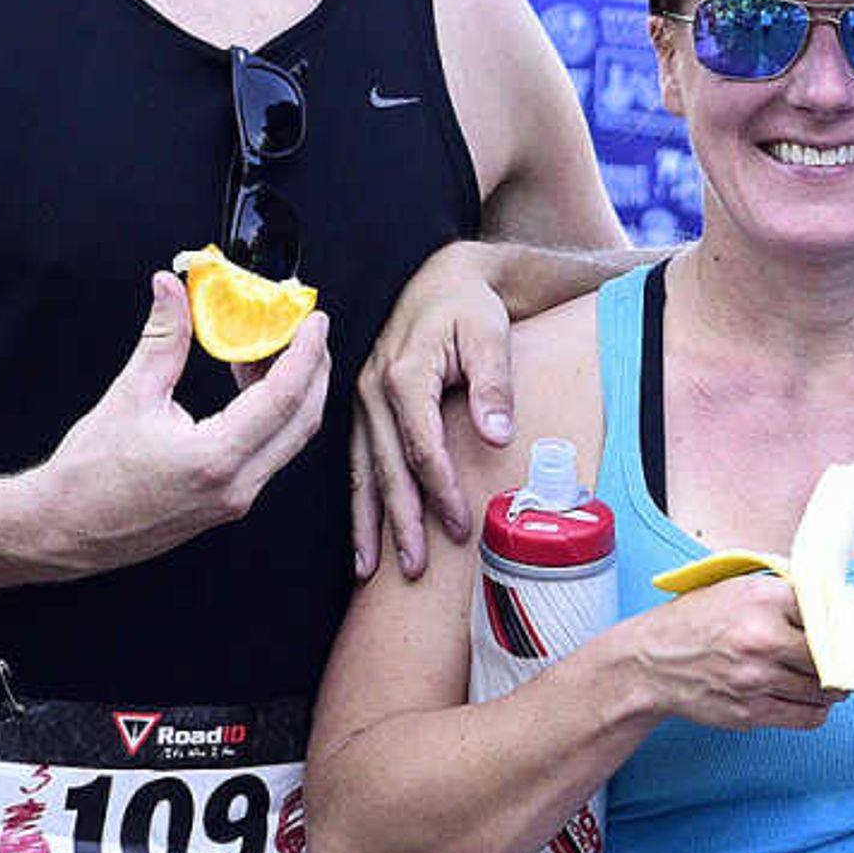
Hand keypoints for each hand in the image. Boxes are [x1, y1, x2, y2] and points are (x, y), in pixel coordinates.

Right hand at [26, 274, 331, 573]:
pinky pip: (269, 453)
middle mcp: (238, 485)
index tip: (314, 320)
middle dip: (312, 369)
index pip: (285, 397)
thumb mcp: (129, 396)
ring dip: (292, 392)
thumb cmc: (88, 474)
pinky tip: (247, 385)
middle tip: (303, 329)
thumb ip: (163, 339)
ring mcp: (237, 499)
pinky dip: (272, 416)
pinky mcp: (229, 503)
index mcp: (216, 458)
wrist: (63, 531)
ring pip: (290, 438)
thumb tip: (171, 287)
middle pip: (303, 419)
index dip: (306, 353)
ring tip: (267, 349)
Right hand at [351, 241, 515, 579]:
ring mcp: (360, 401)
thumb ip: (494, 384)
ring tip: (371, 570)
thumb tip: (496, 435)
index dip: (440, 490)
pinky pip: (357, 462)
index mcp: (403, 374)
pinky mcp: (361, 410)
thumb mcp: (490, 335)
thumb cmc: (469, 309)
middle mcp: (371, 391)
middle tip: (413, 569)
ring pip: (362, 471)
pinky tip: (362, 537)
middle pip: (386, 468)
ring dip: (368, 522)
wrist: (440, 282)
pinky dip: (359, 501)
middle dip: (400, 522)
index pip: (421, 446)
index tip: (460, 526)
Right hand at [620, 570, 842, 733]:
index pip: (830, 611)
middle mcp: (762, 638)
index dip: (848, 623)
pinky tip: (811, 699)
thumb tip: (840, 605)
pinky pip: (808, 717)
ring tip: (829, 679)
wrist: (651, 663)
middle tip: (852, 660)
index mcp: (763, 599)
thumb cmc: (698, 621)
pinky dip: (817, 709)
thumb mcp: (740, 588)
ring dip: (835, 687)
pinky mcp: (751, 712)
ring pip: (825, 690)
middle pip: (835, 655)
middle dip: (848, 660)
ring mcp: (756, 679)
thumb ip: (787, 595)